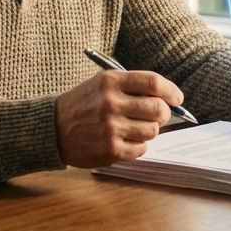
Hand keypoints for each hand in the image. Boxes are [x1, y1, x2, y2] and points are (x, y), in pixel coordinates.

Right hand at [54, 70, 183, 166]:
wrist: (53, 128)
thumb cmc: (83, 104)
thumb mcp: (102, 84)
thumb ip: (132, 87)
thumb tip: (168, 99)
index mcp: (110, 82)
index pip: (153, 83)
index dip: (171, 91)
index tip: (177, 98)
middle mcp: (111, 103)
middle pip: (158, 108)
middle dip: (164, 113)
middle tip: (158, 115)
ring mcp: (111, 128)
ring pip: (153, 130)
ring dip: (150, 130)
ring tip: (134, 128)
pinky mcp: (110, 149)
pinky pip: (142, 148)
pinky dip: (138, 145)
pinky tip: (125, 140)